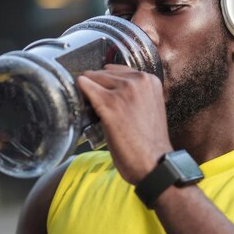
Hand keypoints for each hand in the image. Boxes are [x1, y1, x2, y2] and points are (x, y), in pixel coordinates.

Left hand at [77, 64, 172, 183]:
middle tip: (95, 103)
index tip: (103, 93)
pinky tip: (80, 103)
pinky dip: (80, 93)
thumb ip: (135, 93)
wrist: (153, 163)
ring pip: (92, 77)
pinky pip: (85, 87)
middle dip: (97, 86)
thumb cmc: (149, 142)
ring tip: (91, 108)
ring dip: (88, 91)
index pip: (118, 70)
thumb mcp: (149, 107)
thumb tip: (110, 87)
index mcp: (150, 80)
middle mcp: (138, 81)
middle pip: (103, 73)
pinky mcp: (108, 104)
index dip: (108, 83)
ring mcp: (123, 92)